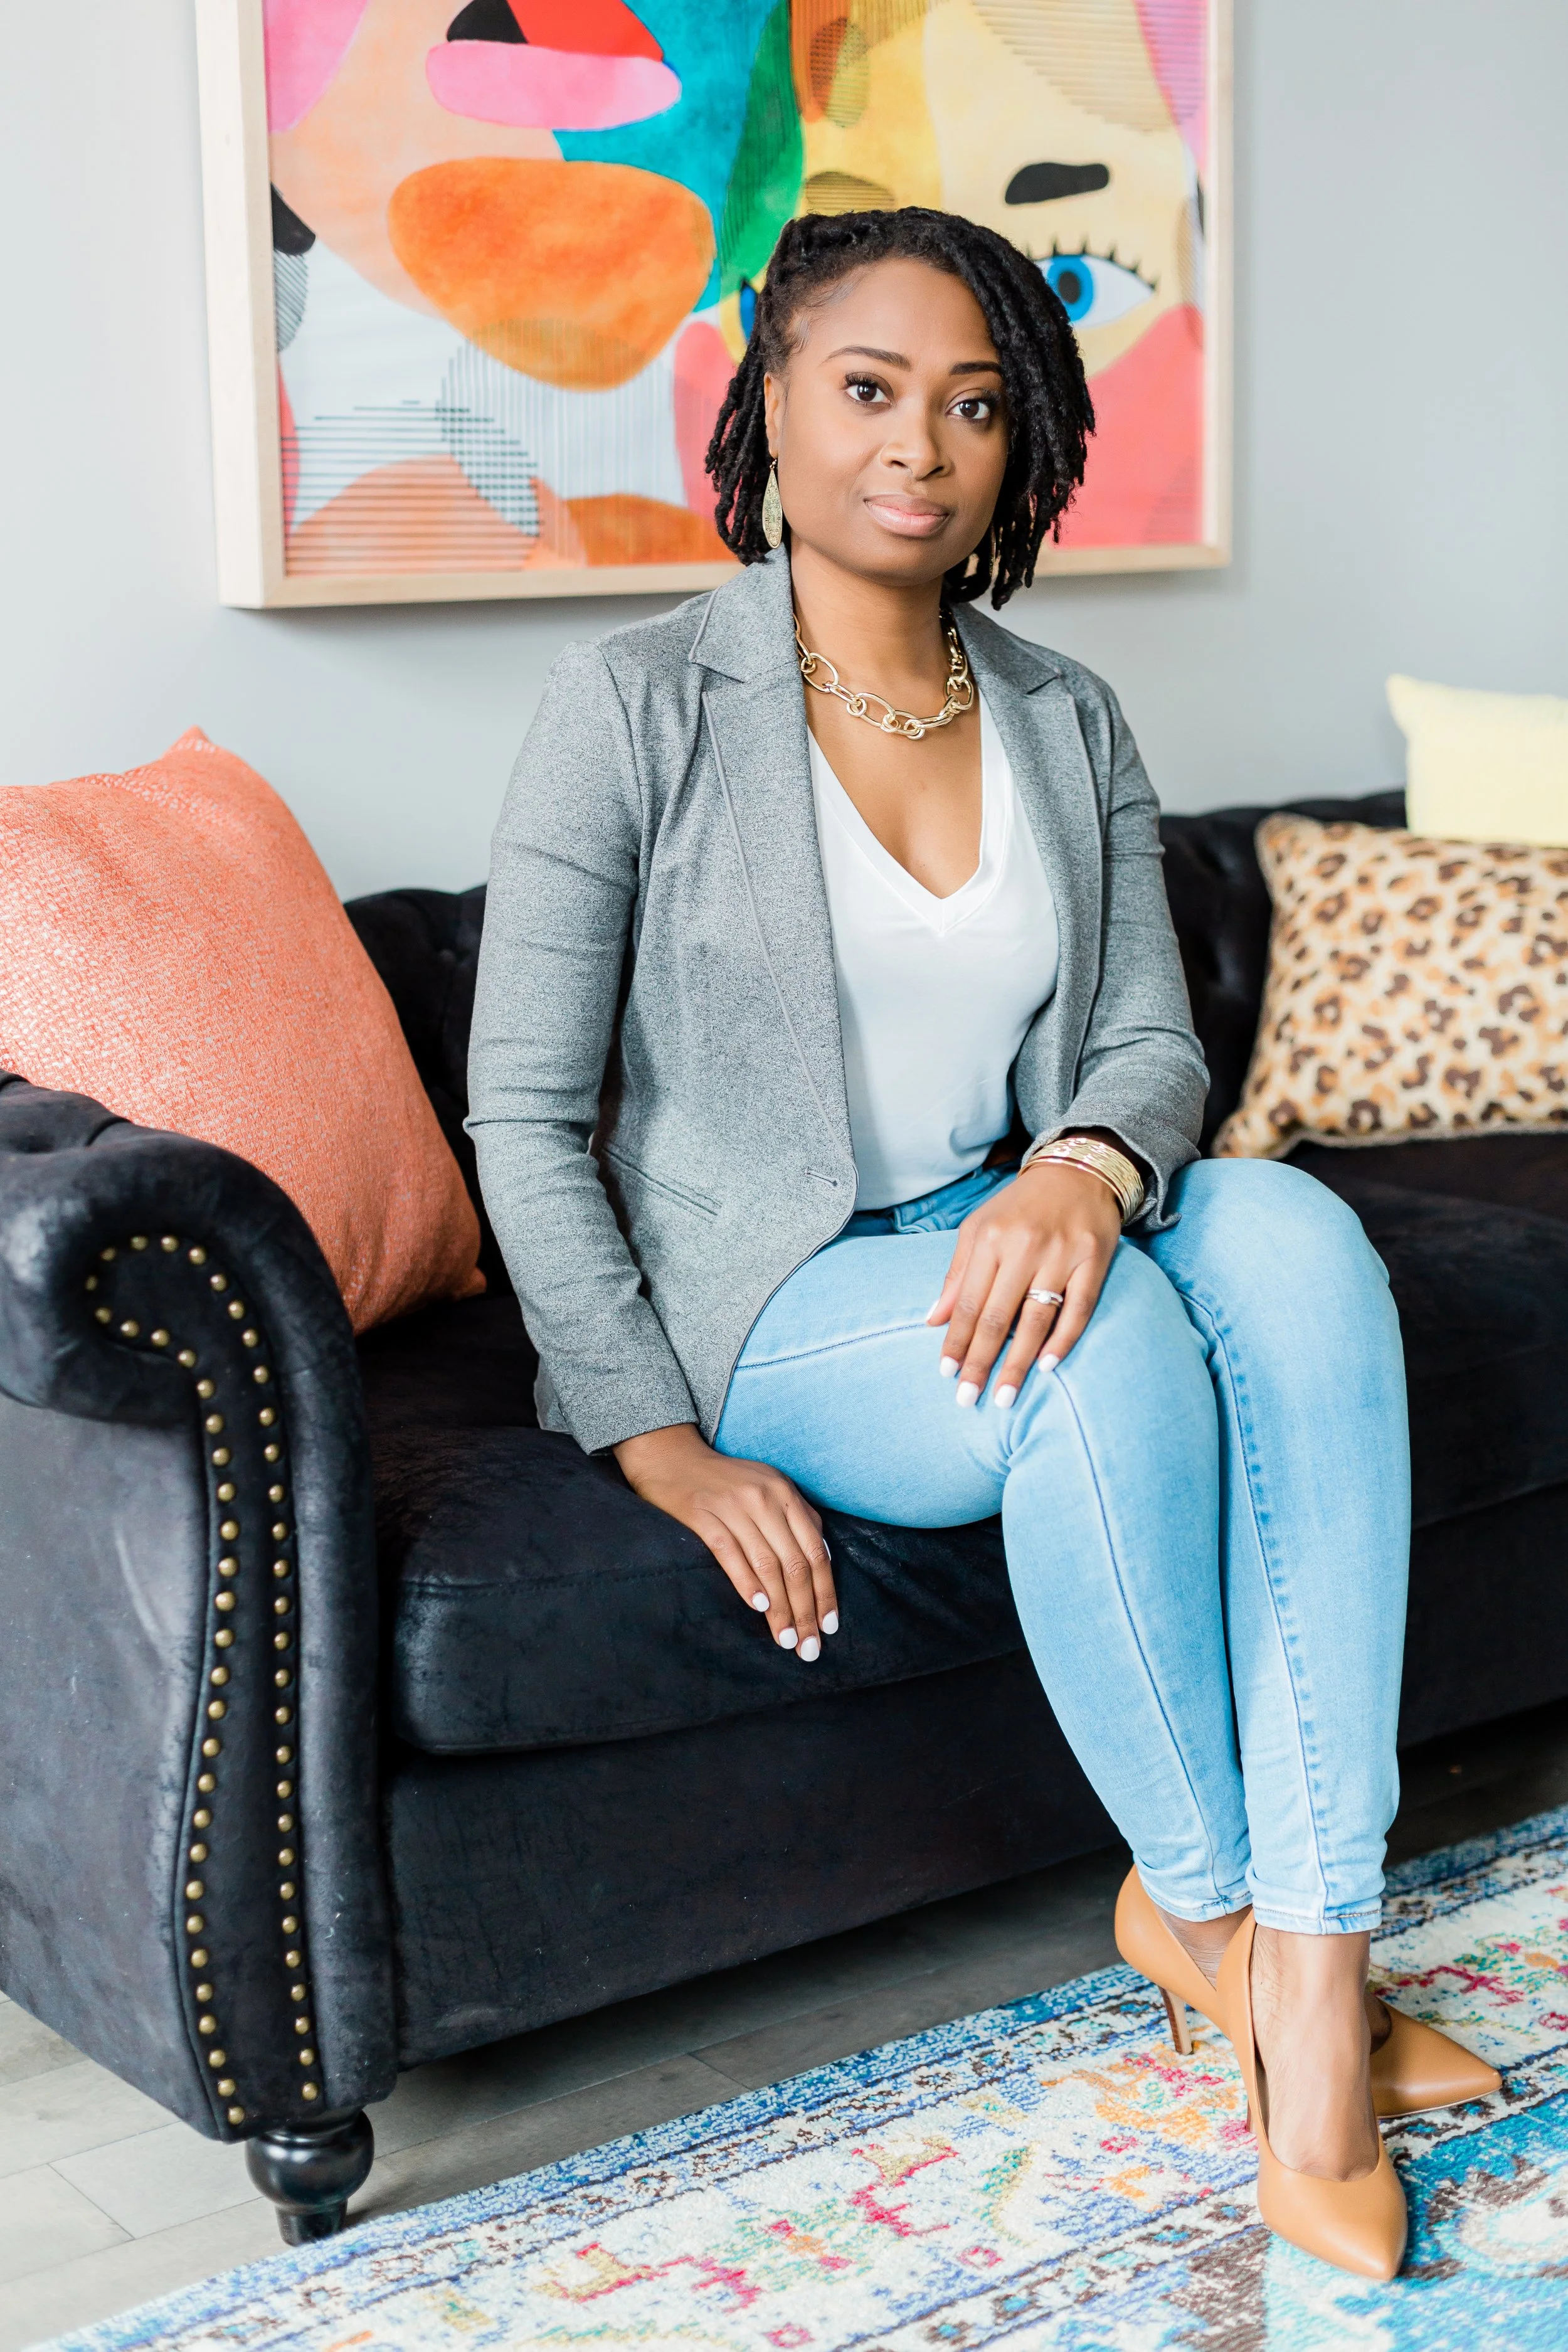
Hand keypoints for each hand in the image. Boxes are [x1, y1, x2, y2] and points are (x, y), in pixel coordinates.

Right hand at [613, 1423, 837, 1658]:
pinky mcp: (702, 1514)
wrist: (673, 1457)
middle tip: (808, 1647)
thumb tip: (825, 1561)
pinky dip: (746, 1582)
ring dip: (779, 1608)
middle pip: (794, 1563)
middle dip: (805, 1610)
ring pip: (766, 1565)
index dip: (825, 1592)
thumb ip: (797, 1518)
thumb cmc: (726, 1481)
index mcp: (785, 1493)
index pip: (815, 1551)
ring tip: (785, 1639)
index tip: (829, 1627)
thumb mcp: (769, 1487)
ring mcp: (732, 1506)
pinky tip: (757, 1606)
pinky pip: (729, 1553)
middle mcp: (764, 1498)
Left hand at [926, 1162, 1120, 1406]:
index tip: (946, 1373)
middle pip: (998, 1315)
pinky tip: (1047, 1365)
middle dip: (980, 1361)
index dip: (956, 1339)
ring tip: (1005, 1395)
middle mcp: (1025, 1245)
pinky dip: (1063, 1339)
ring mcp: (1062, 1253)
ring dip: (1019, 1361)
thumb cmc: (1020, 1206)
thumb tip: (933, 1320)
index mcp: (991, 1237)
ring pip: (1036, 1318)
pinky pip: (1079, 1308)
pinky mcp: (1095, 1259)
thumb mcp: (979, 1228)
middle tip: (968, 1398)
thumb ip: (957, 1273)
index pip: (967, 1300)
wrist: (1077, 1171)